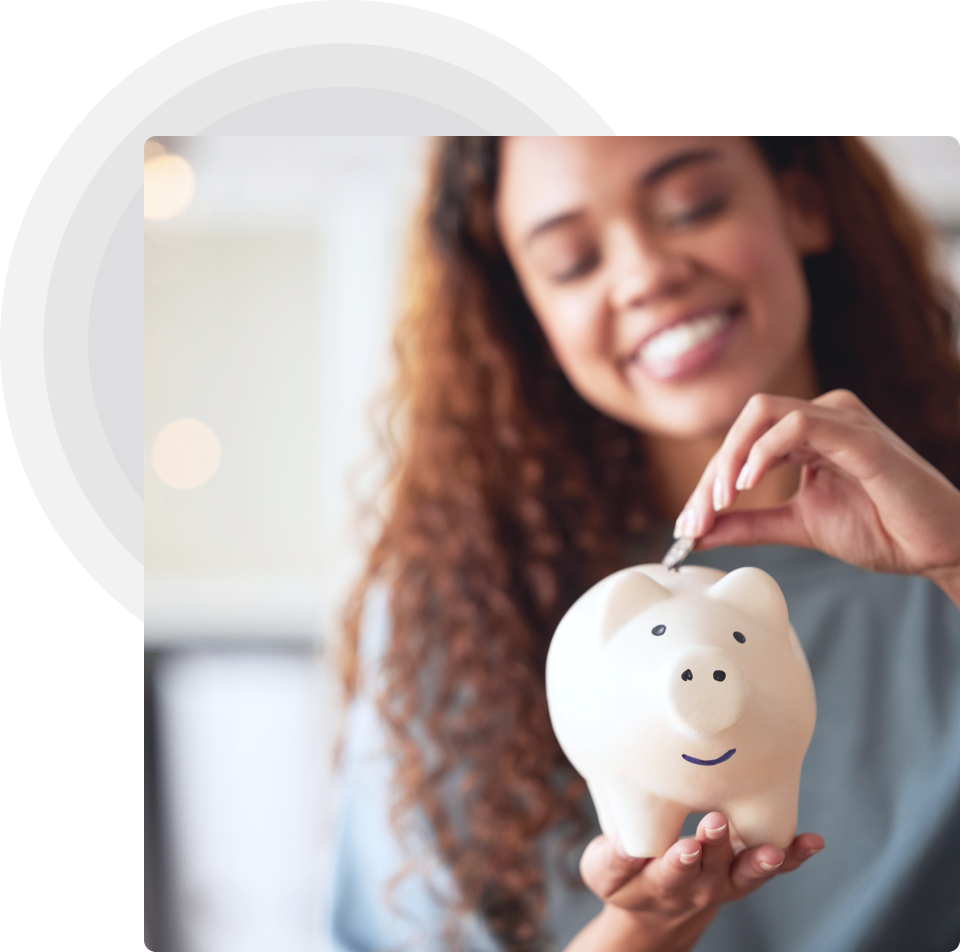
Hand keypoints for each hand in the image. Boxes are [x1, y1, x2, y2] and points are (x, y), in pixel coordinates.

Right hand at [571, 813, 823, 951]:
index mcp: (660, 883)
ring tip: (776, 849)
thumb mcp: (604, 872)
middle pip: (710, 869)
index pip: (670, 874)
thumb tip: (625, 842)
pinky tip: (813, 842)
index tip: (687, 846)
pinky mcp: (744, 873)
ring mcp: (726, 882)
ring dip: (761, 861)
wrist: (655, 912)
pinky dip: (794, 856)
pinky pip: (773, 868)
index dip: (679, 861)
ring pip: (746, 873)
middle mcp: (698, 886)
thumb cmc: (626, 877)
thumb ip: (613, 858)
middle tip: (717, 822)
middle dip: (716, 846)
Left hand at [675, 390, 959, 599]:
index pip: (742, 442)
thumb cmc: (881, 529)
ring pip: (763, 415)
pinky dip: (765, 450)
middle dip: (712, 473)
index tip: (688, 525)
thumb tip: (698, 532)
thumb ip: (749, 524)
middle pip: (744, 424)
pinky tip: (749, 483)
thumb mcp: (798, 525)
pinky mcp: (861, 437)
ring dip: (731, 459)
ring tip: (720, 502)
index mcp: (807, 433)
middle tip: (696, 518)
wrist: (939, 548)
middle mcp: (823, 415)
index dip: (708, 482)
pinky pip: (800, 423)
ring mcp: (842, 420)